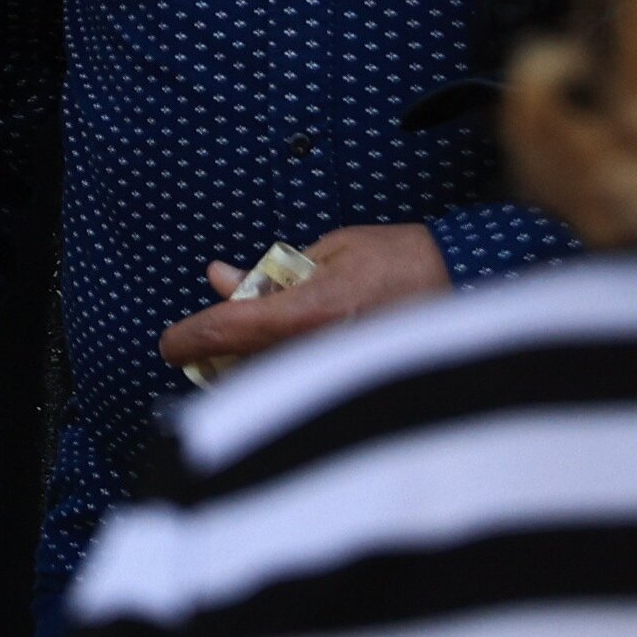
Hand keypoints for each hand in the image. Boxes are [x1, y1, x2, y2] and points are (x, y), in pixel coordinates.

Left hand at [155, 221, 450, 378]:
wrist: (466, 289)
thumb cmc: (400, 261)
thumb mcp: (330, 249)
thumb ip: (274, 270)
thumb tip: (224, 278)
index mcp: (312, 311)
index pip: (232, 330)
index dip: (192, 338)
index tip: (169, 345)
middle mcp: (321, 352)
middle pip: (243, 369)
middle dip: (214, 361)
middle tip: (196, 348)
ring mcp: (338, 375)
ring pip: (270, 384)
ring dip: (243, 371)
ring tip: (233, 354)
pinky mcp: (352, 387)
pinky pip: (299, 387)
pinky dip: (276, 376)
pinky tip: (274, 362)